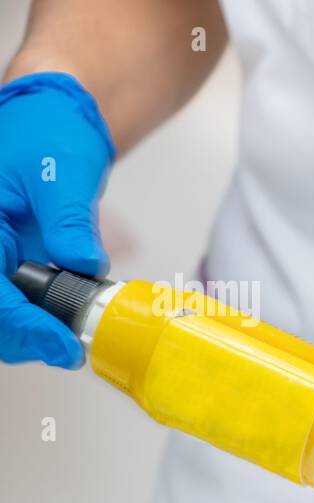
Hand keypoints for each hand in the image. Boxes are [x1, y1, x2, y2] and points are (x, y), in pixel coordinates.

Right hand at [0, 72, 114, 367]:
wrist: (54, 122)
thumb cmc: (48, 136)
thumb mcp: (63, 176)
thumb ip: (69, 223)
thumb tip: (86, 265)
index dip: (24, 326)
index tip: (64, 346)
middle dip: (25, 338)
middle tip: (73, 350)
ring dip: (31, 335)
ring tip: (73, 337)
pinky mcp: (9, 267)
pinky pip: (14, 306)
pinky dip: (39, 321)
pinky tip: (68, 322)